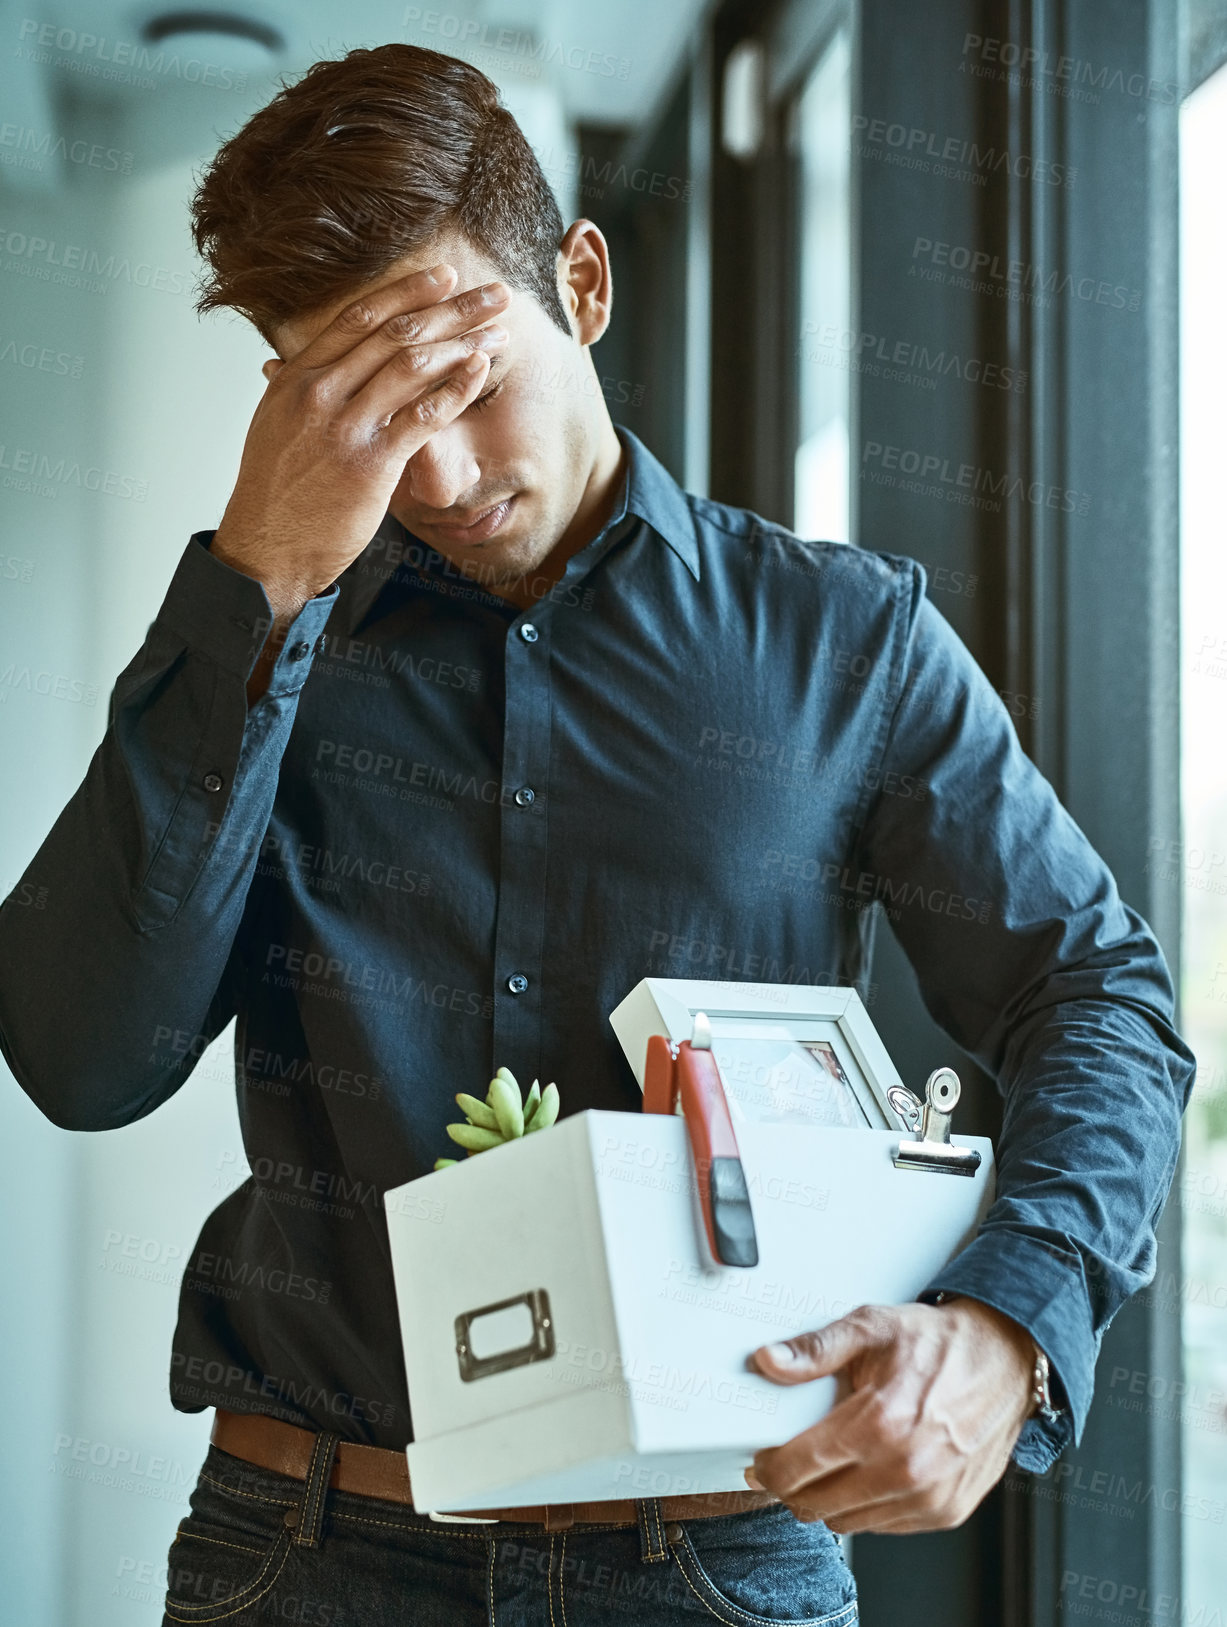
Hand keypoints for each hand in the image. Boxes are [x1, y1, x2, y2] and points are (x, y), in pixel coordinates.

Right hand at [210, 263, 510, 619]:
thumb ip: (298, 390)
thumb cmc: (275, 495)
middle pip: (395, 334)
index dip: (406, 292)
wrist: (266, 551)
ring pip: (412, 366)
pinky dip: (456, 387)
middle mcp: (319, 393)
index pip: (358, 318)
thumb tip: (295, 364)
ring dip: (464, 342)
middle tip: (494, 293)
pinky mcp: (370, 464)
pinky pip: (422, 415)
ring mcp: (345, 427)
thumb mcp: (275, 425)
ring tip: (500, 331)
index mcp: (296, 378)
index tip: (444, 277)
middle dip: (452, 308)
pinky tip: (481, 369)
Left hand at [743, 1299, 1034, 1533]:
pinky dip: (865, 1507)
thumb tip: (769, 1361)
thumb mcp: (871, 1327)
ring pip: (847, 1522)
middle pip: (816, 1504)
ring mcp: (928, 1497)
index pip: (798, 1469)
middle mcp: (905, 1468)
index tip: (762, 1460)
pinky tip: (864, 1474)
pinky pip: (883, 1526)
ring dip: (827, 1500)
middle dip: (792, 1487)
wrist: (1005, 1360)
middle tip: (787, 1464)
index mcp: (880, 1422)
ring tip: (827, 1466)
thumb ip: (815, 1348)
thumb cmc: (940, 1343)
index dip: (769, 1468)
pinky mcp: (946, 1512)